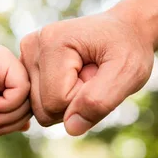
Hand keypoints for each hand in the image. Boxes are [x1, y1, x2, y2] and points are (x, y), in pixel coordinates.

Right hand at [0, 44, 30, 134]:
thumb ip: (3, 118)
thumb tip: (28, 124)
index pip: (24, 104)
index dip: (11, 123)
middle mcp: (3, 64)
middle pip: (29, 100)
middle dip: (10, 122)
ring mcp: (2, 58)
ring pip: (28, 96)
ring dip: (7, 118)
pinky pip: (22, 88)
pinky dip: (7, 105)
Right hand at [20, 12, 153, 135]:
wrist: (127, 29)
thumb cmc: (130, 48)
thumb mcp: (128, 73)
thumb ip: (99, 101)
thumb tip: (70, 128)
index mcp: (52, 42)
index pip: (56, 102)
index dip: (85, 100)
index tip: (101, 74)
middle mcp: (32, 45)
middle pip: (43, 109)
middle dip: (74, 102)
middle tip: (95, 75)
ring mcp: (27, 54)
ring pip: (40, 110)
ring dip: (69, 101)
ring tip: (86, 74)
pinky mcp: (28, 64)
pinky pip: (39, 103)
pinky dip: (60, 99)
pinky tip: (74, 78)